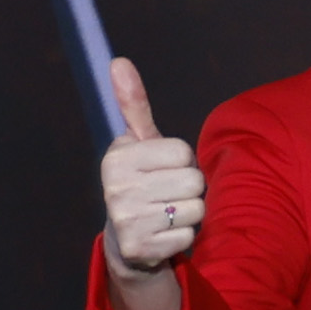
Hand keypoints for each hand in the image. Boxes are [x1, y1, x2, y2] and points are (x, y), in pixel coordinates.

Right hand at [99, 57, 203, 274]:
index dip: (182, 161)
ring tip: (167, 214)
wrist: (127, 243)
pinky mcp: (140, 248)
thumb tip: (118, 61)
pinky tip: (164, 235)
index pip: (183, 151)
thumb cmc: (142, 183)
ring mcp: (126, 220)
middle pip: (193, 180)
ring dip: (189, 213)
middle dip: (190, 188)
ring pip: (195, 208)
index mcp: (117, 157)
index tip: (162, 170)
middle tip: (168, 194)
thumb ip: (134, 105)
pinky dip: (183, 236)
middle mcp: (115, 188)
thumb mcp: (138, 144)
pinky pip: (189, 235)